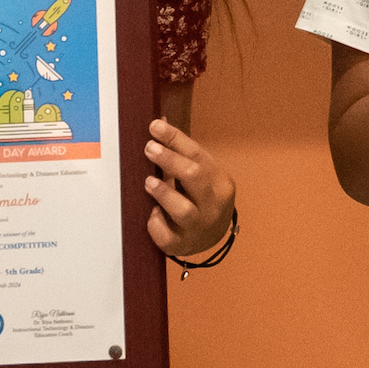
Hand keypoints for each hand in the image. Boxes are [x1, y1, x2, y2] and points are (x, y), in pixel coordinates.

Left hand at [143, 120, 241, 258]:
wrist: (211, 237)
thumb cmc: (202, 198)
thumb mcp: (202, 175)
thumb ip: (183, 154)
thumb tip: (160, 123)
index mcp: (220, 183)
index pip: (198, 155)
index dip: (175, 139)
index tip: (154, 126)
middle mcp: (213, 205)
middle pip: (194, 177)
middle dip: (169, 160)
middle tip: (149, 148)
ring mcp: (198, 227)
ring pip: (184, 210)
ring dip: (164, 193)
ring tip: (148, 182)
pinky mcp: (181, 244)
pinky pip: (167, 236)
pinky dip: (157, 224)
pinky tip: (152, 214)